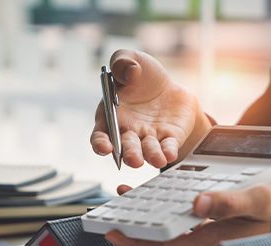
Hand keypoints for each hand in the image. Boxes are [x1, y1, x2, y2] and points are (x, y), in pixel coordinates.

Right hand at [90, 49, 211, 168]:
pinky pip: (168, 147)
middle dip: (130, 154)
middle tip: (134, 160)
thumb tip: (130, 73)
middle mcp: (128, 131)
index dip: (100, 143)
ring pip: (148, 150)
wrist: (168, 85)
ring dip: (151, 156)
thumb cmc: (141, 76)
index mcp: (111, 116)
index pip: (101, 135)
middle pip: (126, 147)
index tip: (105, 147)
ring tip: (157, 160)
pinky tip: (169, 154)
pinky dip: (168, 151)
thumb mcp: (130, 59)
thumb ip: (121, 60)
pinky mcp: (170, 138)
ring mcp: (149, 137)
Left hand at [105, 180, 270, 245]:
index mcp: (215, 242)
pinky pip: (184, 233)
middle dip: (132, 233)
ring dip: (148, 224)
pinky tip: (161, 199)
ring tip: (131, 200)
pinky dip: (167, 219)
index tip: (112, 229)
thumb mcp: (262, 199)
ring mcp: (212, 245)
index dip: (133, 243)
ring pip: (170, 240)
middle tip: (112, 214)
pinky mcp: (217, 237)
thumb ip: (228, 204)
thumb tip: (196, 206)